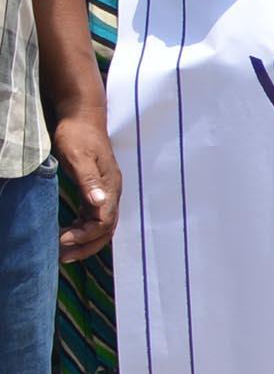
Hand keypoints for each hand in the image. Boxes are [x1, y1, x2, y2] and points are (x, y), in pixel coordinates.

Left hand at [52, 113, 119, 262]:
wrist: (82, 116)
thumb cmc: (77, 135)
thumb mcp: (78, 157)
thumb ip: (89, 180)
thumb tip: (99, 202)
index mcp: (110, 185)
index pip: (104, 220)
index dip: (85, 235)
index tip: (62, 240)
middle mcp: (112, 191)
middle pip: (106, 228)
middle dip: (86, 245)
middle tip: (62, 257)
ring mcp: (106, 190)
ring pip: (101, 224)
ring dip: (84, 240)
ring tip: (62, 251)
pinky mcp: (97, 188)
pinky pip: (94, 216)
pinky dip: (82, 228)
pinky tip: (68, 231)